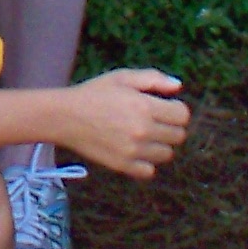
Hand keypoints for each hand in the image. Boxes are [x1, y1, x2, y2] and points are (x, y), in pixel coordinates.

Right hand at [47, 67, 191, 180]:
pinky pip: (149, 171)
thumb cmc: (94, 94)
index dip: (175, 110)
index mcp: (145, 106)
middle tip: (152, 122)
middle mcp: (143, 130)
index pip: (183, 116)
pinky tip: (134, 150)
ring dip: (159, 145)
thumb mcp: (122, 77)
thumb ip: (153, 79)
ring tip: (141, 136)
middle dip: (169, 127)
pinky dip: (145, 163)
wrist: (64, 116)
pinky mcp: (123, 166)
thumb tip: (178, 87)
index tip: (164, 108)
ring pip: (166, 154)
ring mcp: (134, 151)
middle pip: (178, 136)